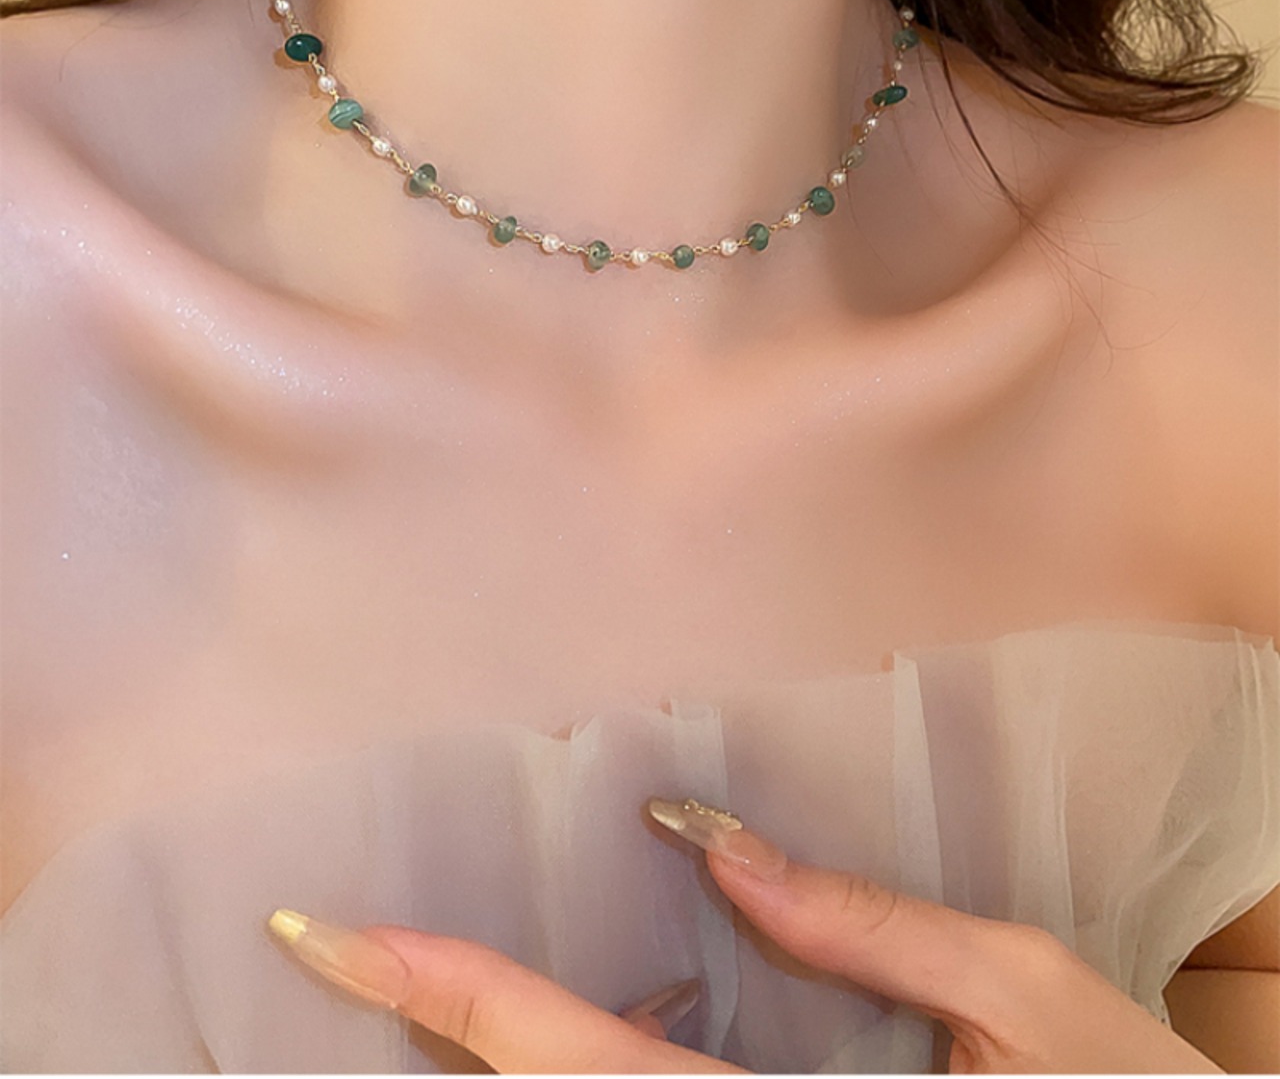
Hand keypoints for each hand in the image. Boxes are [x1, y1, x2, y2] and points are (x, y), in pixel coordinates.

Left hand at [268, 796, 1222, 1072]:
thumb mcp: (1030, 1000)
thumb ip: (867, 922)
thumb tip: (721, 839)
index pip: (572, 1054)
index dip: (443, 986)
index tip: (328, 929)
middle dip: (445, 1021)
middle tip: (350, 934)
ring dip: (521, 1042)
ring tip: (470, 963)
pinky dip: (610, 1060)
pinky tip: (641, 1008)